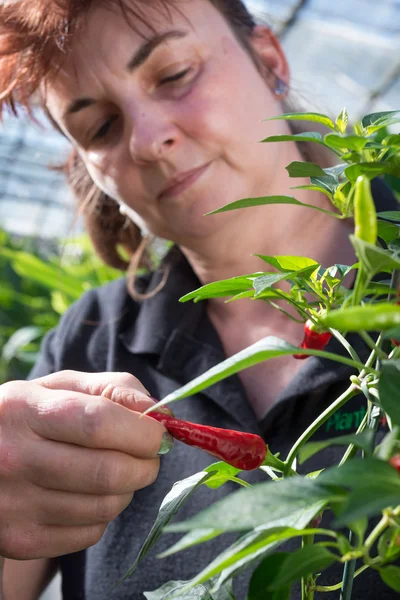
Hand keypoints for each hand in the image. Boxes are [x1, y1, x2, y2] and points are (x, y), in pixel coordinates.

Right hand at [0, 370, 168, 559]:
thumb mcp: (61, 387)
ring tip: (116, 471)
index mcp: (22, 409)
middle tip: (148, 455)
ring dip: (128, 488)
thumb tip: (159, 414)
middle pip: (108, 471)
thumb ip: (113, 389)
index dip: (143, 431)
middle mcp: (12, 458)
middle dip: (146, 464)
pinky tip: (89, 494)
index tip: (159, 433)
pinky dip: (104, 514)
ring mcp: (14, 504)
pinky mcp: (19, 539)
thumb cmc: (31, 416)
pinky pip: (90, 533)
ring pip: (105, 506)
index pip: (98, 423)